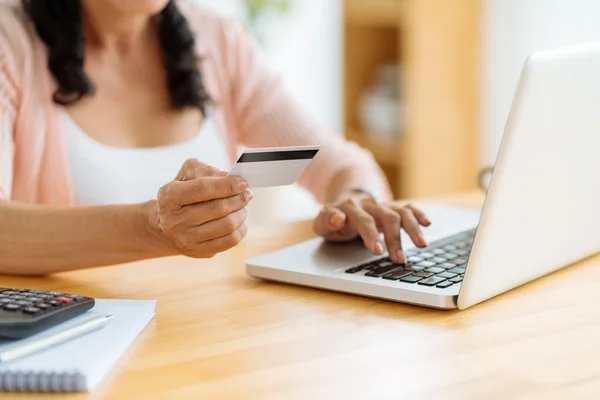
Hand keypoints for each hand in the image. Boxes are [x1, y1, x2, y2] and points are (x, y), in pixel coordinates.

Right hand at [151, 159, 252, 257]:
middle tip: (246, 194)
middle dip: (238, 199)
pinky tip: (238, 221)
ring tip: (241, 206)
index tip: (242, 183)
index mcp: (169, 197)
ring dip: (241, 213)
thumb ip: (204, 170)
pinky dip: (240, 228)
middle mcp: (175, 220)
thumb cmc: (181, 196)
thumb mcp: (186, 175)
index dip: (226, 185)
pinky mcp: (199, 251)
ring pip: (227, 225)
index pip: (201, 189)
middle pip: (217, 208)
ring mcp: (186, 239)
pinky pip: (230, 241)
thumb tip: (226, 176)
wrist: (166, 226)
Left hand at [314, 192, 430, 263]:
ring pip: (401, 213)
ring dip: (412, 229)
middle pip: (387, 218)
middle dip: (395, 239)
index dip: (371, 235)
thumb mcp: (322, 223)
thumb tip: (337, 219)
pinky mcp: (392, 208)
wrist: (343, 204)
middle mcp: (370, 204)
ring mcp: (383, 205)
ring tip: (421, 245)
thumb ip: (327, 221)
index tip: (378, 250)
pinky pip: (408, 208)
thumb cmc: (333, 220)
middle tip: (399, 259)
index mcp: (351, 207)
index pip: (364, 221)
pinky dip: (418, 214)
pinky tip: (427, 224)